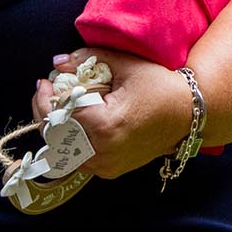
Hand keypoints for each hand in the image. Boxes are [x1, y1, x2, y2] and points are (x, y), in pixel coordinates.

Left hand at [32, 48, 193, 179]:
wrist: (188, 113)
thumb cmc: (159, 85)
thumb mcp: (124, 65)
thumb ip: (86, 60)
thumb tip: (58, 62)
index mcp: (105, 126)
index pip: (58, 116)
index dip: (44, 99)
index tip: (44, 81)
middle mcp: (104, 152)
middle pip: (55, 137)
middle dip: (45, 112)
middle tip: (46, 92)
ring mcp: (107, 166)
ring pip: (63, 152)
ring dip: (55, 129)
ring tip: (58, 106)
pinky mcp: (111, 171)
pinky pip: (78, 159)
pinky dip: (69, 142)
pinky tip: (74, 122)